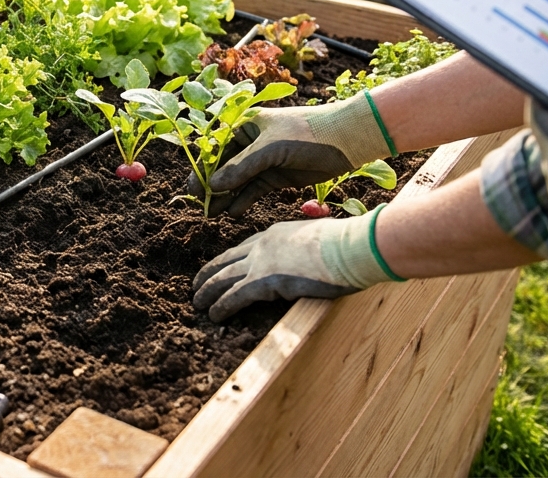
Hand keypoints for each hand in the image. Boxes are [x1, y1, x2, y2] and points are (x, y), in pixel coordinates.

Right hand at [188, 95, 392, 216]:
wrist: (347, 140)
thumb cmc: (306, 133)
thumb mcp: (270, 149)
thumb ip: (241, 168)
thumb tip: (213, 186)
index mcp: (244, 125)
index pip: (216, 148)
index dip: (203, 168)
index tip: (193, 188)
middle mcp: (250, 142)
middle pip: (224, 167)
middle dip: (211, 186)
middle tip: (199, 205)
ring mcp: (263, 161)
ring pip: (237, 181)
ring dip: (224, 196)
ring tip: (211, 214)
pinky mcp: (276, 177)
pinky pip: (253, 190)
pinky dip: (242, 201)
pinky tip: (232, 213)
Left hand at [192, 205, 398, 320]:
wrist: (350, 247)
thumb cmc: (346, 245)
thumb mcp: (319, 240)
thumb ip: (306, 250)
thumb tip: (311, 260)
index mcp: (275, 233)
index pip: (244, 247)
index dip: (228, 260)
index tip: (219, 267)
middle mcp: (262, 245)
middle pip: (225, 261)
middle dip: (209, 274)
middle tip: (196, 285)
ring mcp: (260, 262)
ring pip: (223, 278)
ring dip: (207, 291)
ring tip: (197, 302)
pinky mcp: (263, 282)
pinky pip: (234, 296)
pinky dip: (221, 306)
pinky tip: (214, 314)